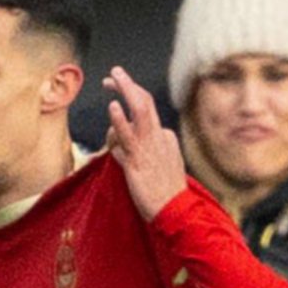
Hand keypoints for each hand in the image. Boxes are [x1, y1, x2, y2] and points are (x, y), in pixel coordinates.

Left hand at [103, 66, 186, 222]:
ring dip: (125, 90)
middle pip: (144, 103)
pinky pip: (127, 136)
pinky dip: (119, 120)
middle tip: (114, 74)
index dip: (130, 104)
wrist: (176, 214)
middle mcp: (159, 138)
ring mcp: (148, 147)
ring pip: (138, 110)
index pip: (147, 116)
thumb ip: (145, 156)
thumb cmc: (168, 197)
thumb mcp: (163, 170)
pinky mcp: (137, 161)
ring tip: (111, 78)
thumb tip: (122, 151)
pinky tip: (113, 107)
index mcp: (166, 139)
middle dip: (128, 85)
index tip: (117, 100)